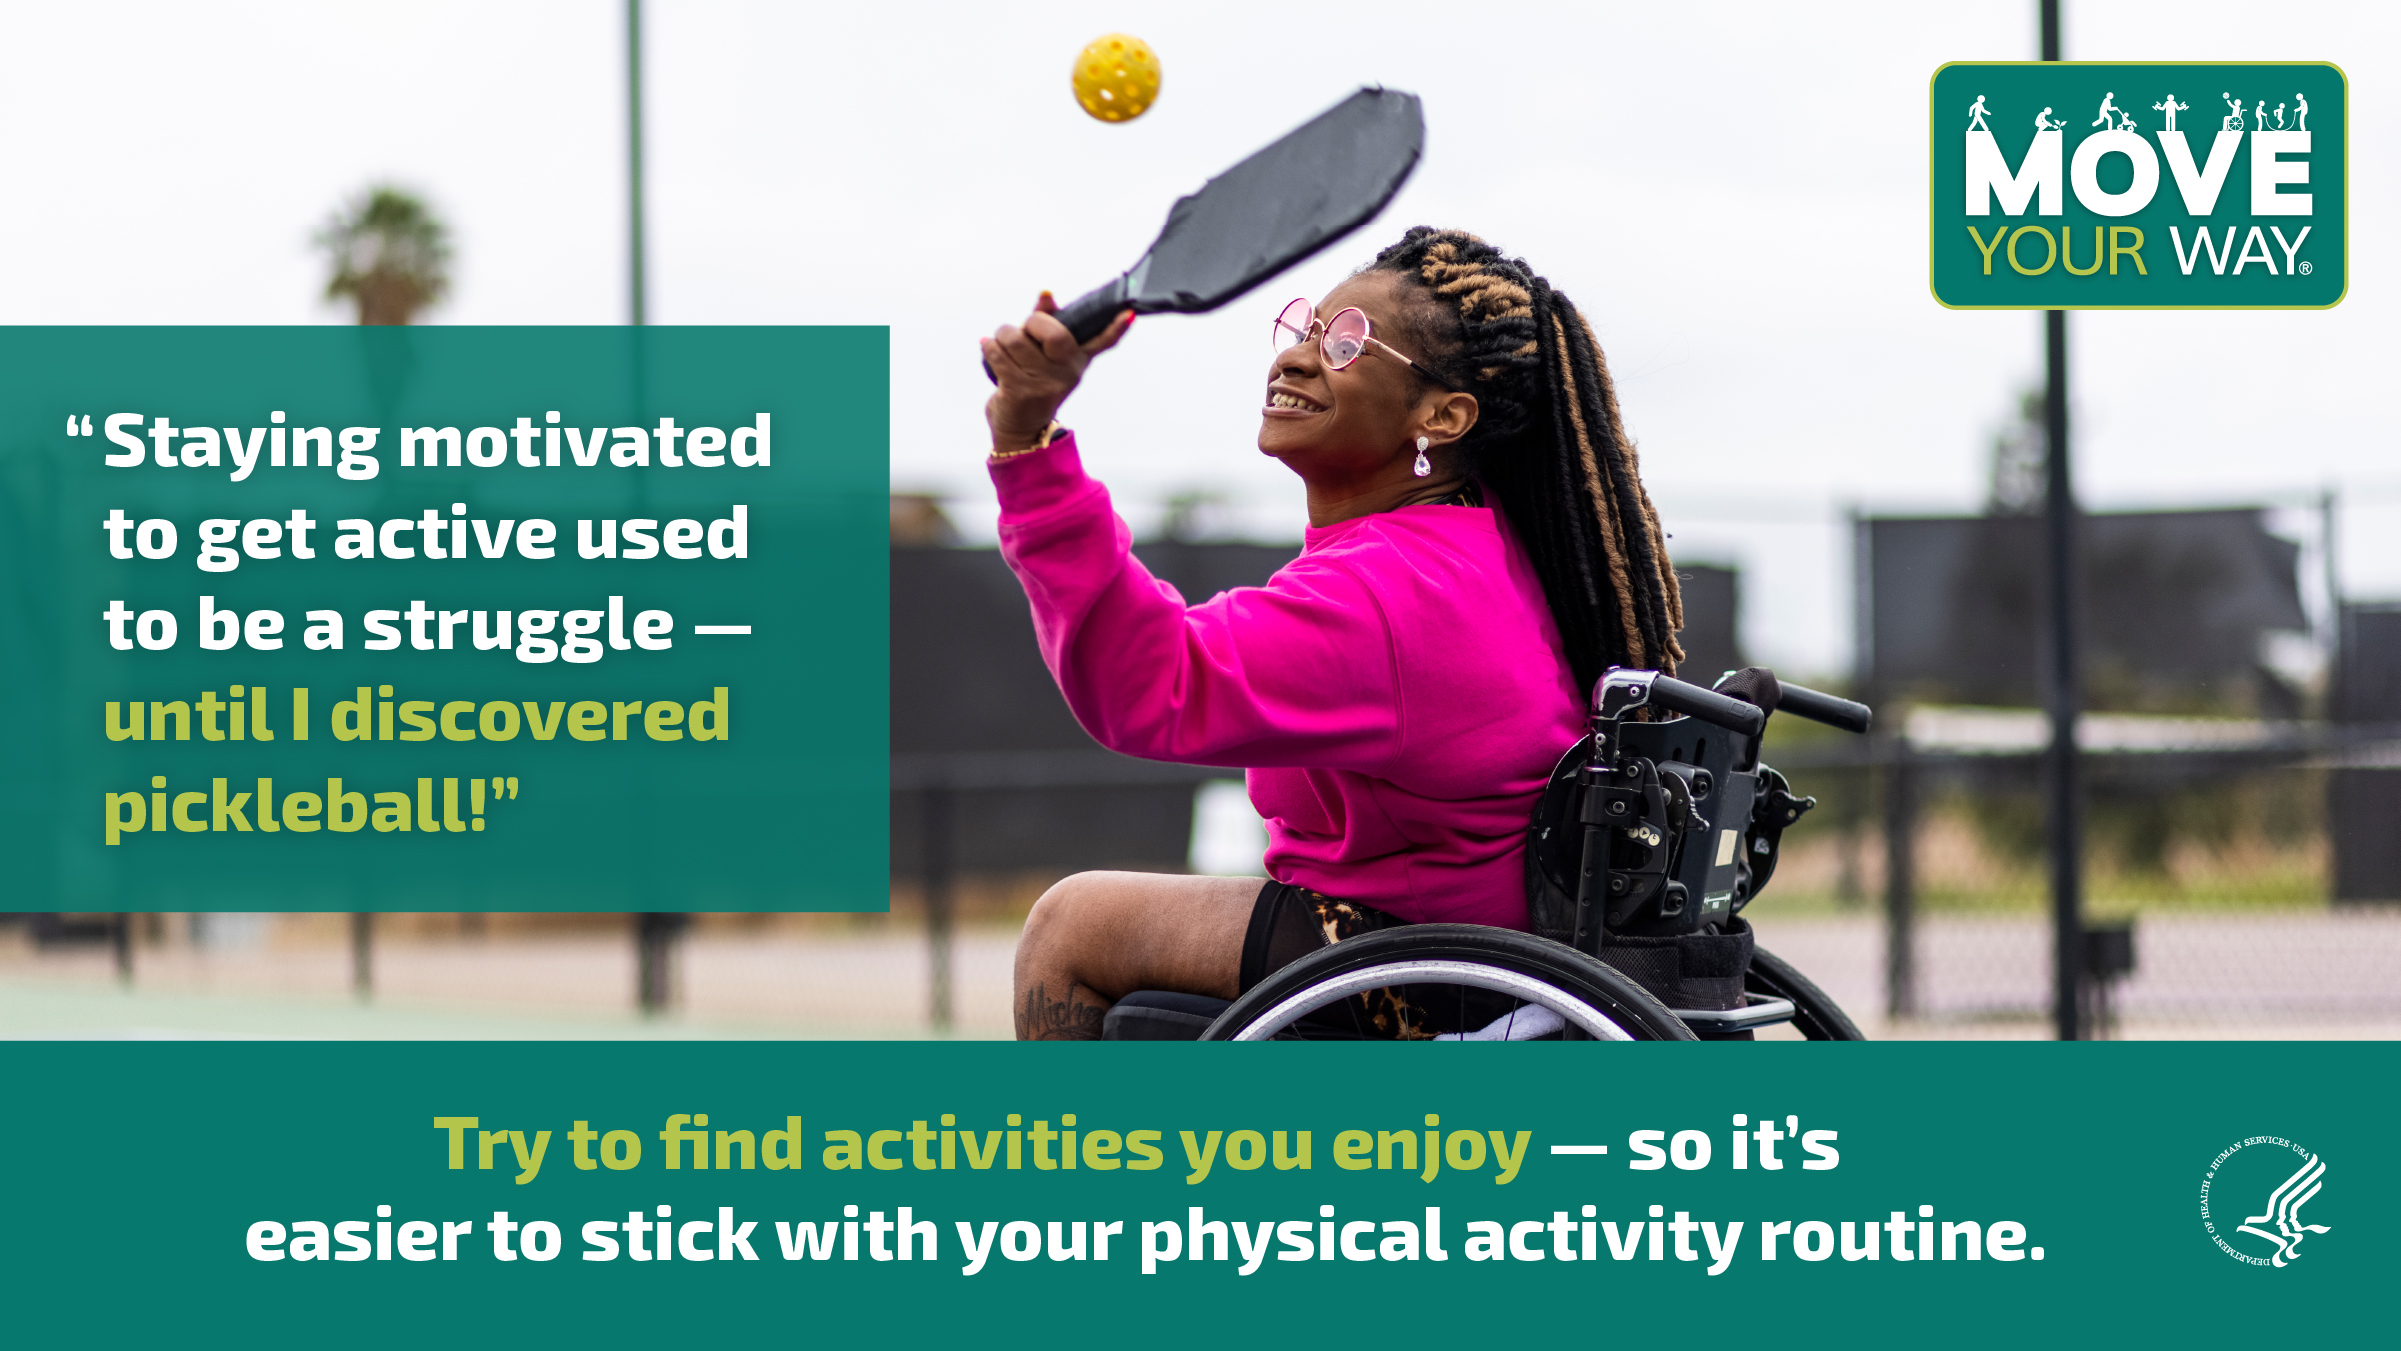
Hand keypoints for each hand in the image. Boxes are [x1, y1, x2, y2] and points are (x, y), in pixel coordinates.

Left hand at [981, 292, 1133, 453]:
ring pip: (1015, 339)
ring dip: (1001, 336)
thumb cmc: (1030, 382)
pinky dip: (989, 348)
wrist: (1020, 429)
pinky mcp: (1020, 392)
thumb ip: (1045, 322)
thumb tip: (1047, 295)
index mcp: (1077, 360)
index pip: (1102, 342)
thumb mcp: (1044, 355)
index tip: (1128, 314)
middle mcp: (1066, 373)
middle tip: (1023, 332)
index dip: (1116, 328)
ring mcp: (1044, 384)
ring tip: (1001, 345)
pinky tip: (990, 351)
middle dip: (1030, 323)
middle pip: (1053, 333)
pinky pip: (998, 354)